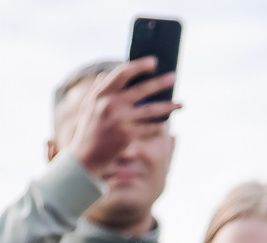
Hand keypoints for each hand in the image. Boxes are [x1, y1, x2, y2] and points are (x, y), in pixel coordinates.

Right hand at [60, 59, 177, 176]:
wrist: (85, 157)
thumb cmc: (90, 129)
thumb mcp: (90, 106)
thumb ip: (100, 89)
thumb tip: (110, 73)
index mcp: (101, 93)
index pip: (122, 73)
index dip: (139, 65)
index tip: (153, 61)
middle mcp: (111, 104)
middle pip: (142, 89)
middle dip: (161, 82)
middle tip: (174, 77)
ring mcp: (120, 120)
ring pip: (151, 110)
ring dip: (169, 106)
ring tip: (180, 103)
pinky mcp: (128, 136)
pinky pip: (150, 127)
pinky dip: (159, 124)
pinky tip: (167, 121)